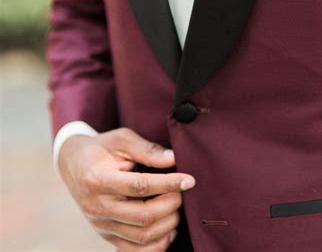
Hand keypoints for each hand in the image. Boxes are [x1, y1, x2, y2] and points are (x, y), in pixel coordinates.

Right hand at [58, 126, 195, 249]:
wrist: (73, 164)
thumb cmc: (102, 148)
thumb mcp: (121, 139)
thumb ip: (147, 149)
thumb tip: (173, 159)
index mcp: (98, 180)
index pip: (140, 187)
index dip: (168, 184)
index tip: (189, 180)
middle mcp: (97, 207)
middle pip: (143, 217)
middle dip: (171, 205)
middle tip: (183, 192)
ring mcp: (101, 225)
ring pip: (141, 237)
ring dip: (167, 225)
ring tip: (177, 207)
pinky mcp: (106, 236)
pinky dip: (156, 245)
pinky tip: (169, 229)